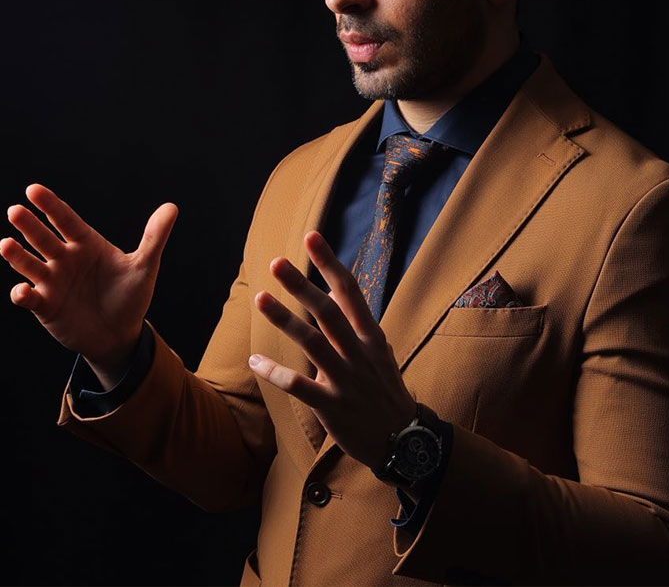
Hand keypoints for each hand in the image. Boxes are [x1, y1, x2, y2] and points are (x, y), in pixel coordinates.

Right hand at [1, 183, 177, 386]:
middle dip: (29, 225)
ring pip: (30, 264)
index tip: (33, 189)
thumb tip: (172, 207)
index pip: (65, 220)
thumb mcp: (145, 266)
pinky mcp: (45, 306)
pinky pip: (29, 297)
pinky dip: (22, 293)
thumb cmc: (131, 296)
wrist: (121, 334)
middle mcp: (65, 259)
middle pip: (43, 238)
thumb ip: (155, 237)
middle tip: (15, 211)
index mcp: (86, 244)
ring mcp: (53, 282)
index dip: (50, 205)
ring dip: (17, 255)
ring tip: (5, 244)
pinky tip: (22, 290)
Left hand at [249, 230, 416, 469]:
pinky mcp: (333, 406)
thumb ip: (357, 326)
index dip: (329, 263)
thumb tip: (338, 295)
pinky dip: (276, 373)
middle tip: (276, 263)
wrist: (403, 440)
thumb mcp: (379, 353)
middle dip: (302, 285)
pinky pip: (300, 386)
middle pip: (328, 311)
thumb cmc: (385, 391)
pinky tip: (255, 362)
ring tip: (260, 298)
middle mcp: (359, 352)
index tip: (312, 237)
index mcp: (370, 336)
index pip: (349, 291)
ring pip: (313, 343)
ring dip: (285, 319)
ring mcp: (346, 379)